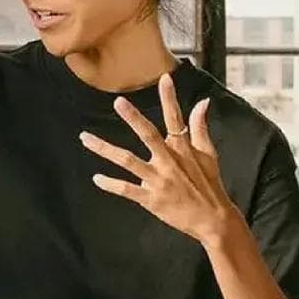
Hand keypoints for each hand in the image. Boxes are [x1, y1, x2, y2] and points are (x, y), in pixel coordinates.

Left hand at [77, 72, 243, 247]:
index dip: (170, 98)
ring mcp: (159, 180)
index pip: (175, 119)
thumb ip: (200, 127)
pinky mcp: (152, 199)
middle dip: (134, 118)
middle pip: (148, 135)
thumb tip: (203, 102)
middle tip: (118, 102)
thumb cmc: (209, 184)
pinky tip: (96, 178)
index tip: (165, 78)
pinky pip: (127, 190)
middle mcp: (169, 162)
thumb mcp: (208, 154)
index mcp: (183, 149)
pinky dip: (111, 184)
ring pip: (128, 161)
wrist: (213, 220)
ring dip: (105, 149)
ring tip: (85, 138)